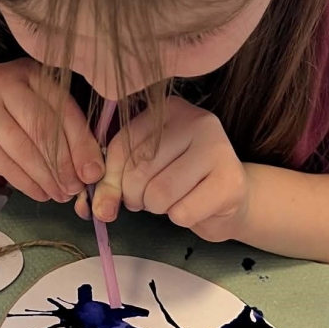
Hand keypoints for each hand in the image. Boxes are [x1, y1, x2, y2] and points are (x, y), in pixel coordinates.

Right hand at [0, 59, 103, 202]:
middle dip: (64, 163)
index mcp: (29, 71)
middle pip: (43, 126)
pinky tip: (40, 193)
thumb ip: (63, 133)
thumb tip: (92, 169)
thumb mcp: (34, 116)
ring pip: (24, 148)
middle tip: (75, 188)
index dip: (81, 143)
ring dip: (46, 177)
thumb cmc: (2, 122)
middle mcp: (3, 81)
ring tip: (59, 194)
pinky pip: (6, 163)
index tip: (92, 172)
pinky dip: (27, 183)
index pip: (62, 107)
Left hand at [84, 97, 250, 240]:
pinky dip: (180, 218)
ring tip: (173, 199)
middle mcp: (196, 120)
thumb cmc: (181, 179)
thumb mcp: (143, 168)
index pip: (121, 145)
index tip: (118, 193)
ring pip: (159, 194)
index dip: (111, 179)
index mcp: (169, 109)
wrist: (230, 196)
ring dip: (158, 208)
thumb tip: (98, 208)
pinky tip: (195, 206)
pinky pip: (182, 213)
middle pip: (139, 170)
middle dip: (135, 197)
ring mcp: (218, 148)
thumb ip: (114, 182)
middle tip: (148, 198)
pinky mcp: (230, 181)